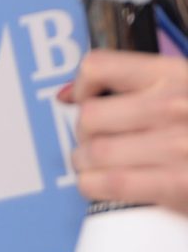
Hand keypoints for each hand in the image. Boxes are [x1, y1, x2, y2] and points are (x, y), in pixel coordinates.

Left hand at [59, 48, 187, 214]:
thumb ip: (149, 88)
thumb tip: (73, 94)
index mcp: (176, 76)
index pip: (100, 66)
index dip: (82, 86)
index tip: (80, 99)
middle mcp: (173, 106)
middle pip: (91, 116)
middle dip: (83, 133)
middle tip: (90, 143)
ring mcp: (176, 146)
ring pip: (95, 151)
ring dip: (84, 162)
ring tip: (91, 166)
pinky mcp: (178, 184)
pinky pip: (111, 182)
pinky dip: (94, 185)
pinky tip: (98, 185)